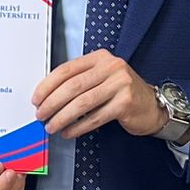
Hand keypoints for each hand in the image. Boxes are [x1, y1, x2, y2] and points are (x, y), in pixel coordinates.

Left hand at [33, 50, 163, 138]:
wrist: (152, 107)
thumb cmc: (121, 93)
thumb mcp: (101, 78)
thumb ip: (79, 81)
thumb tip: (47, 96)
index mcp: (100, 58)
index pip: (66, 69)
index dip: (47, 85)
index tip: (36, 98)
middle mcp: (111, 67)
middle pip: (72, 86)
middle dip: (52, 103)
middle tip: (40, 115)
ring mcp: (120, 84)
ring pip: (82, 103)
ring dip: (62, 117)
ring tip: (52, 126)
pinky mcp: (126, 103)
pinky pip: (95, 117)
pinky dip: (78, 127)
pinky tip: (68, 132)